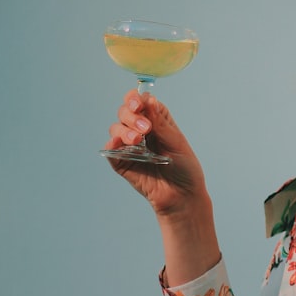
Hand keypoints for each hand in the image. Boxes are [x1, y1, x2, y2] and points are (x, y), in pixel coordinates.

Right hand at [104, 89, 209, 222]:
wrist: (183, 196)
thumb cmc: (185, 168)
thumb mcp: (177, 142)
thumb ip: (160, 123)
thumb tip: (148, 99)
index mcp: (157, 121)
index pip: (141, 102)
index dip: (136, 99)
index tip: (138, 104)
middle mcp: (141, 131)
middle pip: (125, 112)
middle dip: (131, 116)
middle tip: (145, 128)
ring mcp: (130, 146)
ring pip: (116, 128)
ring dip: (124, 130)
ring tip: (137, 140)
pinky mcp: (122, 163)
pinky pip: (111, 150)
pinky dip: (113, 145)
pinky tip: (120, 144)